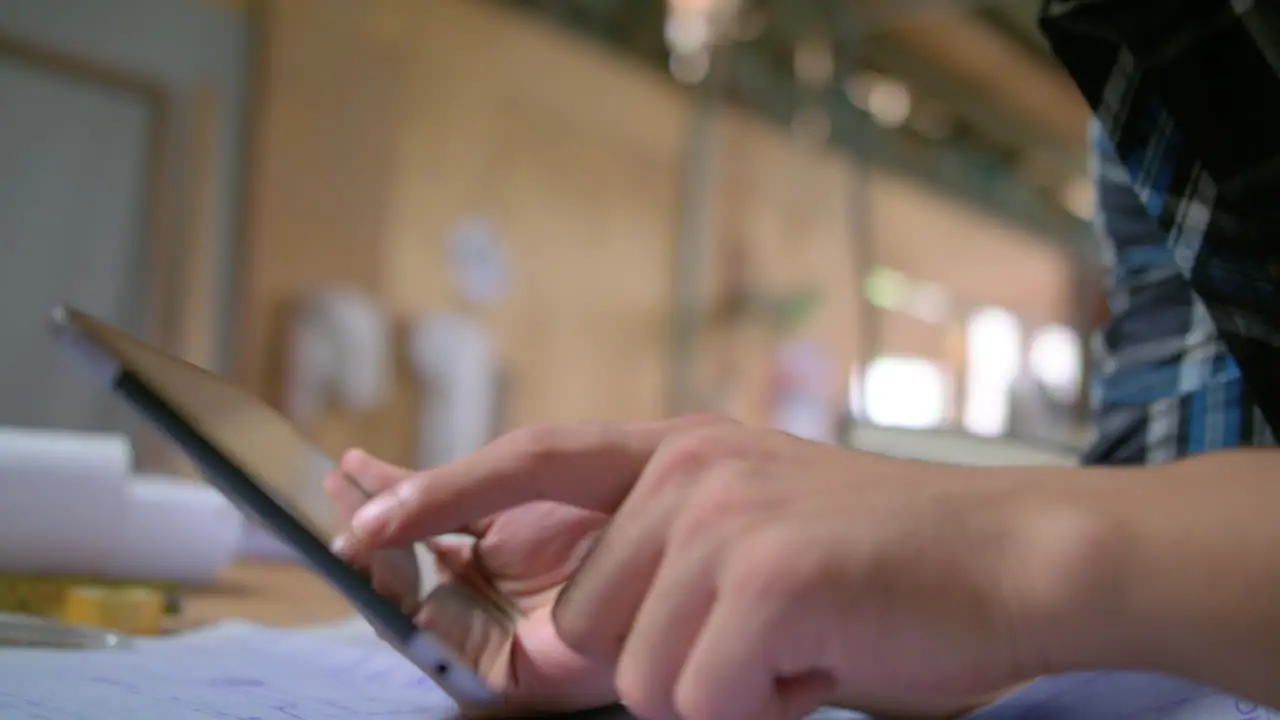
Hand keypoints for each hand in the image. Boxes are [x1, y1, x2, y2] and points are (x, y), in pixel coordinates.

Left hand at [346, 416, 1106, 719]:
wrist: (1017, 561)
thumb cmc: (879, 572)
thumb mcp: (743, 550)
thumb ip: (639, 572)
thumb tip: (536, 638)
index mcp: (678, 454)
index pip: (528, 463)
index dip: (437, 493)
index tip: (361, 521)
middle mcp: (689, 468)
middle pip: (581, 622)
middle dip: (650, 663)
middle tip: (752, 646)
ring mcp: (724, 512)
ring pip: (640, 673)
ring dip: (719, 689)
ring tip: (801, 645)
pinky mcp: (765, 569)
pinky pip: (705, 695)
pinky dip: (765, 707)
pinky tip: (823, 660)